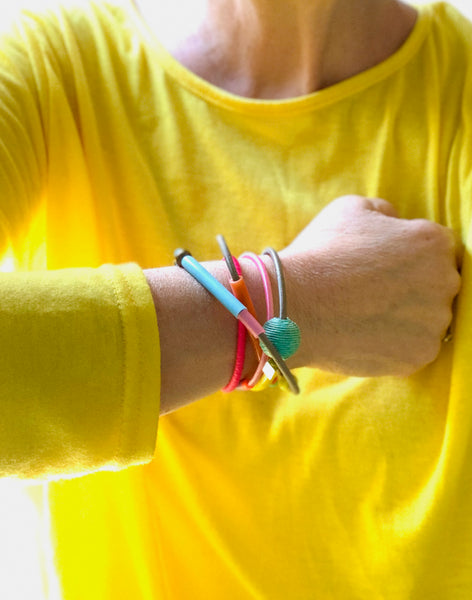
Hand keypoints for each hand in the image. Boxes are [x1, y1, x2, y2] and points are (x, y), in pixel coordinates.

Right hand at [281, 195, 460, 375]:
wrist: (294, 307)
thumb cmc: (320, 254)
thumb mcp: (350, 209)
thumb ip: (384, 212)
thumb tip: (394, 223)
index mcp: (432, 242)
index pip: (433, 247)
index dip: (404, 254)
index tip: (380, 264)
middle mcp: (444, 282)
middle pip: (436, 283)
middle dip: (409, 284)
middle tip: (370, 290)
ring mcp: (433, 323)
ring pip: (426, 317)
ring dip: (404, 315)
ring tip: (365, 314)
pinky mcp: (418, 355)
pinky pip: (413, 346)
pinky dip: (394, 343)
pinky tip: (366, 333)